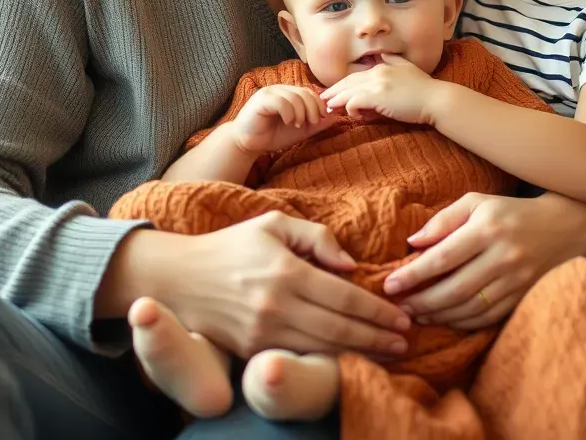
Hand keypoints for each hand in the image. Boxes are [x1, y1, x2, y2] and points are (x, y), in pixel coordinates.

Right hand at [128, 211, 412, 358]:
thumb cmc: (232, 245)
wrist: (179, 277)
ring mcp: (263, 332)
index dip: (377, 311)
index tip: (402, 317)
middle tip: (406, 341)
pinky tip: (350, 359)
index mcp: (286, 270)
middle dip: (378, 337)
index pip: (344, 296)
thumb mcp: (273, 224)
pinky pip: (299, 357)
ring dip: (361, 353)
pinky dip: (329, 360)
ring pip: (323, 348)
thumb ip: (316, 237)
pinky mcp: (252, 350)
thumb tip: (350, 264)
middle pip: (340, 329)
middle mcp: (277, 305)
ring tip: (388, 353)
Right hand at [233, 84, 330, 153]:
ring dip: (301, 113)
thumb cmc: (273, 136)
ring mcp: (269, 92)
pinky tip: (288, 122)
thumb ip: (316, 124)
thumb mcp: (300, 131)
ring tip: (297, 125)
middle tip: (311, 123)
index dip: (318, 105)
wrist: (248, 144)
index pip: (309, 92)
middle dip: (312, 109)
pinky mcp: (261, 100)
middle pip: (304, 93)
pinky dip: (289, 113)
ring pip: (294, 96)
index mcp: (288, 94)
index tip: (319, 120)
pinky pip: (281, 101)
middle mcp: (279, 89)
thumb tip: (336, 116)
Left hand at [322, 54, 443, 123]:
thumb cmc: (425, 88)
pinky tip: (351, 114)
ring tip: (328, 107)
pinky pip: (355, 102)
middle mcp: (377, 72)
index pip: (356, 76)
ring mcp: (377, 84)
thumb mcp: (408, 68)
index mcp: (382, 67)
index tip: (334, 91)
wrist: (436, 99)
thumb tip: (383, 56)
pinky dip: (350, 108)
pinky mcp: (378, 97)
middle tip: (323, 99)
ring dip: (337, 100)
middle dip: (334, 91)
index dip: (343, 84)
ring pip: (349, 91)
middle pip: (348, 82)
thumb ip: (394, 61)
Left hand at [381, 191, 585, 329]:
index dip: (414, 274)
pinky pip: (487, 317)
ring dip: (439, 315)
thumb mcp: (477, 202)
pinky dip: (462, 322)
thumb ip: (443, 220)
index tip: (391, 284)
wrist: (565, 228)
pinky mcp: (523, 298)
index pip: (443, 257)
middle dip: (422, 301)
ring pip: (470, 308)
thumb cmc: (510, 212)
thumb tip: (412, 243)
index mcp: (488, 229)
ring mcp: (516, 281)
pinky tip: (444, 318)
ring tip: (416, 313)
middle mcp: (503, 257)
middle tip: (399, 306)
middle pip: (455, 289)